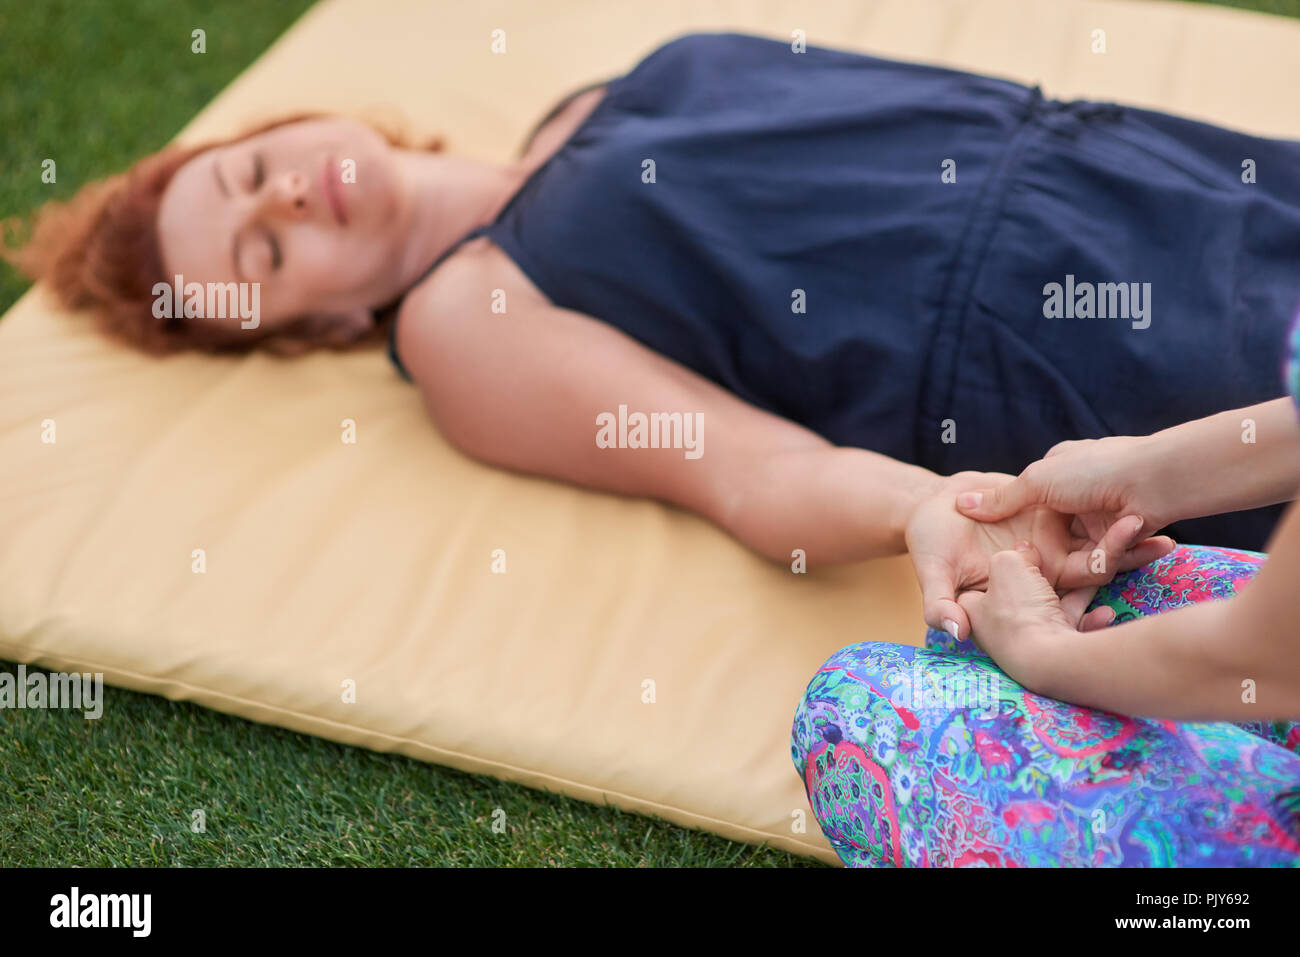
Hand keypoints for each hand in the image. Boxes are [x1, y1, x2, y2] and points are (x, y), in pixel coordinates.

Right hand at [905, 471, 1171, 639]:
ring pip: (1099, 551)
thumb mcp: (934, 568)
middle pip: (1088, 576)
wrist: (929, 505)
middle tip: (1159, 551)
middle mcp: (1040, 571)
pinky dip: (1117, 523)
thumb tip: (954, 636)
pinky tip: (1148, 519)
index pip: (1054, 607)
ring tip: (1166, 540)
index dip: (1081, 616)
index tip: (1109, 613)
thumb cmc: (930, 536)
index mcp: (1018, 589)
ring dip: (1131, 547)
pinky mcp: (1056, 518)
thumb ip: (940, 602)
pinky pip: (1090, 522)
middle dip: (1122, 566)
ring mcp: (1052, 544)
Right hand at [954, 436, 1175, 553]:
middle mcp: (1077, 499)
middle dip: (1044, 555)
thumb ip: (1002, 499)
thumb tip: (961, 505)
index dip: (1014, 529)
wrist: (1154, 478)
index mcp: (1055, 476)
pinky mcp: (1123, 538)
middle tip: (1032, 573)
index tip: (1004, 548)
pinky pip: (1109, 559)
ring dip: (1081, 558)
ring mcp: (1101, 520)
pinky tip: (1098, 566)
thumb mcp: (1037, 481)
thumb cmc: (1093, 470)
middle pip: (1051, 537)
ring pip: (1079, 552)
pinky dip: (1112, 559)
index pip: (1027, 508)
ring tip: (1070, 567)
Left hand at [957, 544, 1114, 694]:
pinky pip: (1072, 631)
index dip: (997, 570)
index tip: (1017, 558)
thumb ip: (1015, 553)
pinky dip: (1089, 621)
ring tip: (1094, 585)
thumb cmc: (1019, 611)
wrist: (1051, 661)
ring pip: (1052, 612)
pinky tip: (1105, 613)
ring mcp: (1027, 646)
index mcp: (975, 611)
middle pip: (1021, 597)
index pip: (978, 586)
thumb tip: (1026, 552)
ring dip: (1076, 599)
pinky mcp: (1053, 656)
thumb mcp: (1007, 565)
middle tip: (1061, 567)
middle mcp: (998, 631)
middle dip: (1043, 581)